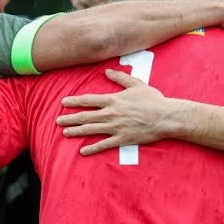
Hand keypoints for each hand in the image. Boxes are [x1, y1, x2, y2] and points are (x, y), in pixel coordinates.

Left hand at [56, 69, 176, 155]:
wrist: (165, 117)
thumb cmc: (153, 100)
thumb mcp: (136, 84)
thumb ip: (120, 78)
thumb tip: (106, 72)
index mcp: (113, 100)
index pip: (88, 100)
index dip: (74, 102)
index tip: (63, 103)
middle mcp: (111, 114)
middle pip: (85, 116)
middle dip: (70, 118)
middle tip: (57, 121)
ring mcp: (115, 128)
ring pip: (91, 130)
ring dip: (76, 131)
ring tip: (65, 133)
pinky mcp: (122, 139)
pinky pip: (104, 145)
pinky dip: (92, 148)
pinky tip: (82, 151)